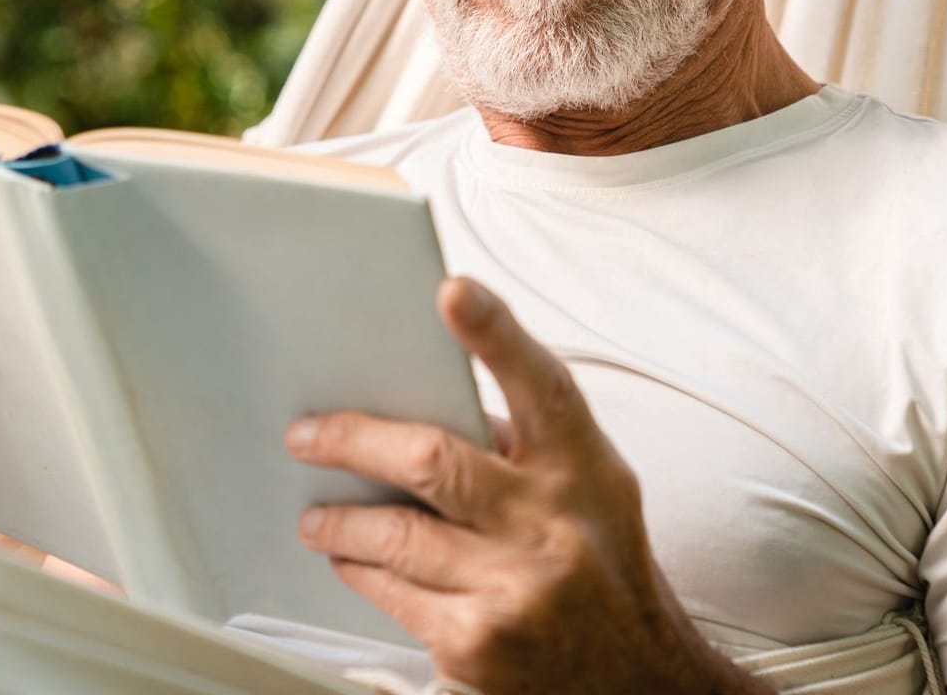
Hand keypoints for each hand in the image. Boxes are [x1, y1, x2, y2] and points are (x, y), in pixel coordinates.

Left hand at [285, 277, 759, 694]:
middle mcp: (551, 524)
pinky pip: (392, 593)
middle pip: (432, 461)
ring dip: (338, 521)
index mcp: (582, 468)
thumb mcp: (588, 489)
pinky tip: (350, 561)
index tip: (452, 290)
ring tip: (316, 515)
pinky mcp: (478, 645)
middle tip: (306, 434)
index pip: (539, 385)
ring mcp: (514, 589)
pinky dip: (361, 571)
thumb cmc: (598, 564)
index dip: (495, 333)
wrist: (640, 682)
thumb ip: (522, 443)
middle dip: (352, 440)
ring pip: (394, 535)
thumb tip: (415, 398)